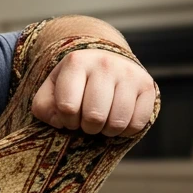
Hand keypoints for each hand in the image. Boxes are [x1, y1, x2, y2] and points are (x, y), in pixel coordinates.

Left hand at [31, 48, 156, 136]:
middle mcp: (105, 63)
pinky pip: (137, 123)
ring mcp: (129, 73)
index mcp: (76, 62)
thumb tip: (61, 122)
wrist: (103, 63)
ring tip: (102, 120)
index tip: (69, 116)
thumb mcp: (50, 92)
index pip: (68, 107)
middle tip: (86, 120)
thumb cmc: (73, 85)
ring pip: (117, 122)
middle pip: (94, 116)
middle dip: (87, 127)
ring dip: (106, 130)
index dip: (66, 121)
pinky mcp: (148, 85)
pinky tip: (118, 119)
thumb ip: (44, 108)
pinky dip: (125, 130)